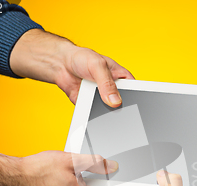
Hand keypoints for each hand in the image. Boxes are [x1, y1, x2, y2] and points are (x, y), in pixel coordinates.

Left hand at [10, 29, 133, 105]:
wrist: (62, 65)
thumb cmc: (82, 58)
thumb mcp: (97, 66)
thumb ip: (107, 83)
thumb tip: (115, 100)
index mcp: (122, 78)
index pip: (135, 90)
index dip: (134, 97)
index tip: (128, 102)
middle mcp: (115, 89)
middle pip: (123, 103)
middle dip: (118, 107)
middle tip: (112, 106)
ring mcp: (104, 98)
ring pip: (109, 111)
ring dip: (105, 112)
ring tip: (98, 106)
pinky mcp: (92, 106)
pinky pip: (95, 115)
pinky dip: (92, 115)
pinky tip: (89, 112)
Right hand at [18, 151, 119, 185]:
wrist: (16, 176)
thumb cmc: (38, 169)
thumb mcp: (71, 160)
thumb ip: (95, 163)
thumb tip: (111, 166)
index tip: (122, 181)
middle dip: (97, 181)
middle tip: (87, 168)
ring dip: (85, 183)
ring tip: (71, 172)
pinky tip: (65, 177)